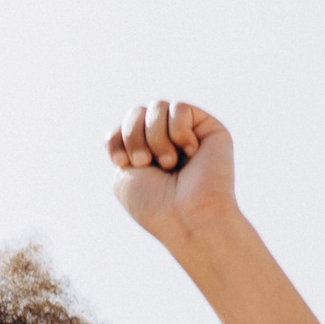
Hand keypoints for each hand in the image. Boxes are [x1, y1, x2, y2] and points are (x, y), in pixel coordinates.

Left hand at [107, 98, 235, 241]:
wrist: (188, 216)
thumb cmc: (155, 205)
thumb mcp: (124, 175)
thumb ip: (124, 142)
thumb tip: (142, 115)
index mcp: (145, 155)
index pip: (122, 127)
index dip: (116, 139)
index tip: (123, 163)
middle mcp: (166, 143)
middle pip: (137, 112)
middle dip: (133, 136)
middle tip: (145, 163)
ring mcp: (187, 134)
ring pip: (157, 107)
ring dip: (155, 137)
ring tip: (168, 163)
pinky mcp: (208, 128)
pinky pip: (179, 108)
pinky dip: (178, 131)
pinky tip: (190, 152)